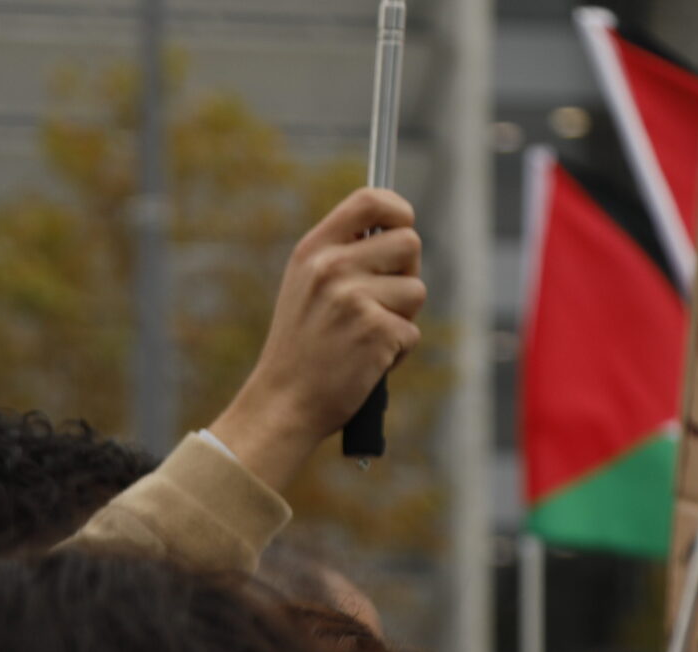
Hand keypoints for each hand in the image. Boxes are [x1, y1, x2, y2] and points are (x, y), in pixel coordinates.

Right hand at [207, 187, 426, 493]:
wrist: (281, 405)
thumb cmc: (300, 349)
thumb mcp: (305, 288)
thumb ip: (342, 256)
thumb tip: (400, 230)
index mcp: (313, 251)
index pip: (370, 200)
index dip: (398, 210)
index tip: (401, 226)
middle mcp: (331, 268)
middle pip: (409, 242)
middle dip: (405, 274)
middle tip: (377, 304)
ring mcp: (353, 299)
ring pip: (416, 290)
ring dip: (401, 318)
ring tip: (364, 338)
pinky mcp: (376, 332)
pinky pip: (412, 332)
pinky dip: (396, 352)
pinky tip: (365, 362)